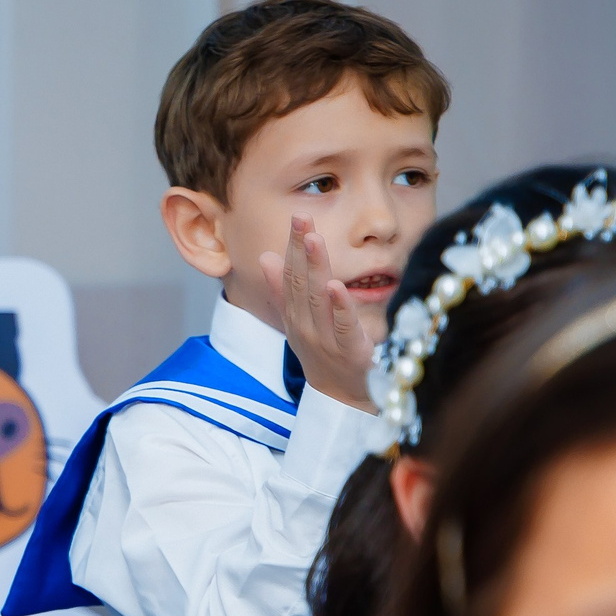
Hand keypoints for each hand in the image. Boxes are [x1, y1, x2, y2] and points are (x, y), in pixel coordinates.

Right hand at [261, 218, 376, 410]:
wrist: (341, 398)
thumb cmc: (324, 355)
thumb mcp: (298, 321)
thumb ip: (283, 291)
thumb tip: (265, 257)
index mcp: (294, 315)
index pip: (290, 275)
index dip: (292, 246)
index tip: (297, 217)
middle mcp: (304, 325)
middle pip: (300, 282)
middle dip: (301, 248)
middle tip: (302, 219)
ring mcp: (324, 339)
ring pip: (317, 300)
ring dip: (315, 268)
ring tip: (314, 240)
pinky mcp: (349, 352)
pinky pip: (343, 327)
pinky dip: (339, 306)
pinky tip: (337, 285)